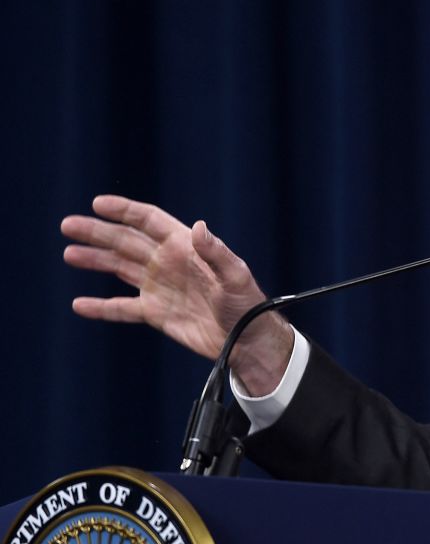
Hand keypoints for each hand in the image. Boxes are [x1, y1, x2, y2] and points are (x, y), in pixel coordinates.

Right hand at [61, 195, 292, 394]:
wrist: (247, 340)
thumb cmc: (248, 303)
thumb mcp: (235, 275)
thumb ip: (216, 252)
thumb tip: (198, 227)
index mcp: (185, 247)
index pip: (149, 221)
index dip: (125, 211)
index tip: (99, 203)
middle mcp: (168, 262)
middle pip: (126, 241)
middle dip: (98, 232)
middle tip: (68, 225)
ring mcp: (160, 287)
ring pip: (120, 268)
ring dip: (95, 260)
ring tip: (69, 253)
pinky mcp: (156, 313)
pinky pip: (122, 308)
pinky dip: (101, 307)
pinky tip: (80, 304)